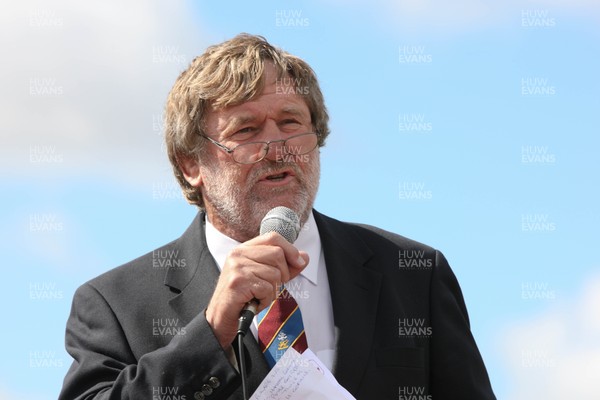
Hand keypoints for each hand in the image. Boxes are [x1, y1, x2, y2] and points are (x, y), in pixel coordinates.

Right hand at [205, 231, 308, 348]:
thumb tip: (304, 257)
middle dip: (282, 274)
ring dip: (272, 291)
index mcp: (244, 249)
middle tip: (269, 287)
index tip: (299, 262)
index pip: (273, 237)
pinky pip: (267, 289)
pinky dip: (265, 300)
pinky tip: (254, 302)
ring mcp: (237, 267)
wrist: (221, 317)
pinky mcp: (239, 282)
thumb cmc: (244, 297)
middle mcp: (238, 254)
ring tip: (258, 296)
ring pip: (274, 274)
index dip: (290, 248)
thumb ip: (285, 267)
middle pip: (277, 254)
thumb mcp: (265, 278)